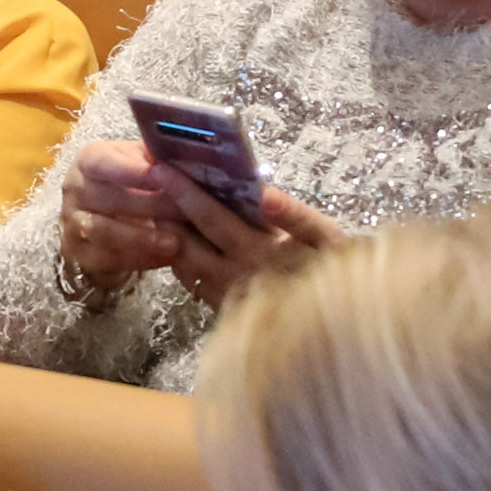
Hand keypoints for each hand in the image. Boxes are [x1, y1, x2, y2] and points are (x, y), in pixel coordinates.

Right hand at [60, 140, 188, 290]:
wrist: (104, 213)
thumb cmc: (130, 180)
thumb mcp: (140, 161)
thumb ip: (157, 158)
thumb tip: (184, 155)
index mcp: (88, 160)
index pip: (105, 163)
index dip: (133, 171)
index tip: (163, 177)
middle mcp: (73, 189)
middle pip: (110, 199)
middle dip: (152, 207)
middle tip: (188, 213)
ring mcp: (71, 223)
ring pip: (105, 232)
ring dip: (142, 239)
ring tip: (175, 243)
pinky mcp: (78, 253)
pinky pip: (107, 259)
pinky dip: (137, 260)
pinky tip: (165, 259)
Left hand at [157, 166, 342, 313]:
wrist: (342, 323)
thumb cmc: (337, 270)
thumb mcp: (326, 237)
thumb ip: (295, 214)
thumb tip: (263, 194)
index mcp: (258, 253)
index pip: (210, 218)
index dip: (184, 192)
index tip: (161, 167)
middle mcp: (236, 277)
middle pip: (185, 242)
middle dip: (164, 211)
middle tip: (147, 185)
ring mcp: (228, 297)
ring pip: (183, 265)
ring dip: (168, 237)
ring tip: (157, 208)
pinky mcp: (228, 312)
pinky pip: (194, 284)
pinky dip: (181, 260)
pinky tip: (180, 241)